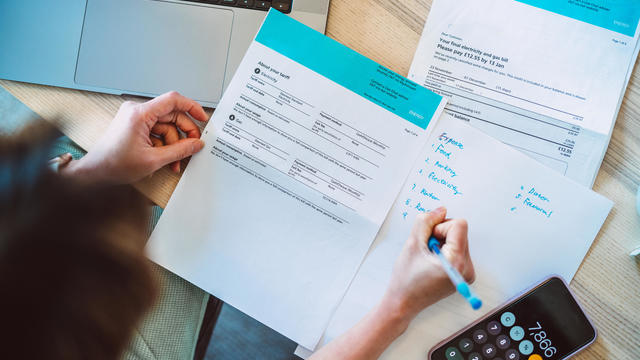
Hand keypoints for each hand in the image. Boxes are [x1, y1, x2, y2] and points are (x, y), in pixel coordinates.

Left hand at [64, 91, 207, 184]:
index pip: (173, 100)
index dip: (191, 107)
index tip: (202, 117)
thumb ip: (180, 151)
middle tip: (192, 148)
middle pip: (171, 116)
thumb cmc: (114, 164)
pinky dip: (164, 145)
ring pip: (166, 127)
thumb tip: (196, 144)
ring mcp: (135, 118)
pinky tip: (165, 159)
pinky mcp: (135, 126)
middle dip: (183, 134)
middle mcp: (137, 111)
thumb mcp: (154, 160)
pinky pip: (157, 131)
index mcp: (140, 114)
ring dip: (173, 144)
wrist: (95, 172)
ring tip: (174, 162)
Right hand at [381, 207, 474, 323]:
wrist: (403, 303)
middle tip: (426, 249)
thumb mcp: (412, 244)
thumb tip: (440, 210)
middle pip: (460, 232)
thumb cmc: (406, 279)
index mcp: (457, 262)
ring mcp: (466, 272)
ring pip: (458, 240)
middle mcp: (467, 268)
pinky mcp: (463, 274)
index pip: (459, 225)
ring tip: (428, 257)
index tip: (428, 240)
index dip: (440, 227)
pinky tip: (432, 262)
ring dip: (442, 242)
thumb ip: (426, 222)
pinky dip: (444, 250)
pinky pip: (457, 250)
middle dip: (440, 235)